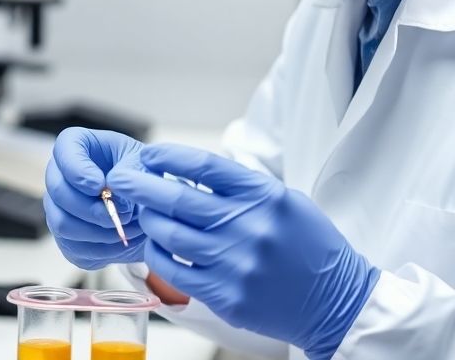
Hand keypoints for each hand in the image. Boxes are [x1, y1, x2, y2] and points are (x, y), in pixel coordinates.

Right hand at [44, 128, 145, 269]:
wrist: (146, 205)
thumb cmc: (141, 174)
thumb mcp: (143, 164)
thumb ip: (129, 172)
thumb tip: (111, 193)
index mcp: (77, 145)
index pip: (64, 150)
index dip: (77, 171)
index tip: (99, 185)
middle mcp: (59, 175)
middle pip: (58, 192)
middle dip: (91, 208)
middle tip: (122, 213)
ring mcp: (57, 207)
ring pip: (63, 224)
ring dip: (99, 230)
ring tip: (128, 226)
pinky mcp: (64, 237)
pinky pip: (74, 248)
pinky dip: (102, 249)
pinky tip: (122, 239)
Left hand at [108, 144, 379, 359]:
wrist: (334, 299)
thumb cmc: (309, 246)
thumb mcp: (285, 201)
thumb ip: (242, 187)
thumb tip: (190, 171)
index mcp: (264, 196)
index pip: (203, 165)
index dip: (167, 156)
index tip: (148, 154)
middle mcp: (249, 227)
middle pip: (177, 198)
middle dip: (140, 185)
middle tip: (120, 180)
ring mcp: (235, 263)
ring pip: (170, 235)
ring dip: (149, 221)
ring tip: (142, 215)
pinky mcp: (226, 296)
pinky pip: (174, 272)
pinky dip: (157, 256)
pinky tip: (156, 247)